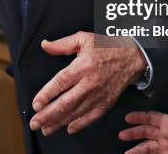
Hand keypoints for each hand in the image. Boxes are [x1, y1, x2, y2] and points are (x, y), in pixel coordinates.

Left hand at [30, 32, 145, 135]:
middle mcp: (90, 83)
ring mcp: (99, 95)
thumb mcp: (84, 39)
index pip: (61, 83)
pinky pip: (91, 117)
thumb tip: (45, 45)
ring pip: (76, 112)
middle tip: (34, 123)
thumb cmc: (107, 47)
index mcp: (83, 66)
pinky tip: (68, 128)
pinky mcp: (107, 102)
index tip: (36, 104)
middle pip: (66, 102)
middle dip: (48, 115)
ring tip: (45, 129)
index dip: (47, 95)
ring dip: (59, 122)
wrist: (133, 57)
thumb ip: (62, 44)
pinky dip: (79, 124)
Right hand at [119, 98, 167, 153]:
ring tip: (126, 153)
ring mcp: (165, 146)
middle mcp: (165, 134)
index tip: (128, 118)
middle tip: (122, 135)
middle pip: (145, 131)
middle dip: (133, 132)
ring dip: (135, 149)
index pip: (151, 117)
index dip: (139, 117)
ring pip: (146, 146)